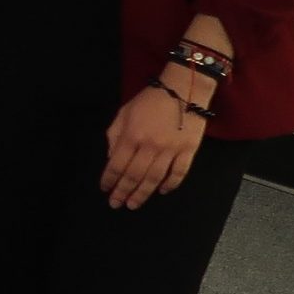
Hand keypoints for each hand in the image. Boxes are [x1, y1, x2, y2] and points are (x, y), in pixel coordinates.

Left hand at [101, 67, 208, 209]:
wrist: (184, 89)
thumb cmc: (150, 100)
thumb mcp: (124, 113)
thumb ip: (115, 135)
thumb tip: (111, 158)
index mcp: (131, 136)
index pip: (116, 165)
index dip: (109, 180)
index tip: (105, 190)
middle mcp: (150, 146)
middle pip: (134, 176)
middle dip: (123, 192)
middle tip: (116, 204)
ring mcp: (171, 150)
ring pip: (154, 179)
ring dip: (143, 194)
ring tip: (134, 204)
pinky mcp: (188, 150)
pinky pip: (178, 173)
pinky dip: (170, 185)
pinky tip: (161, 192)